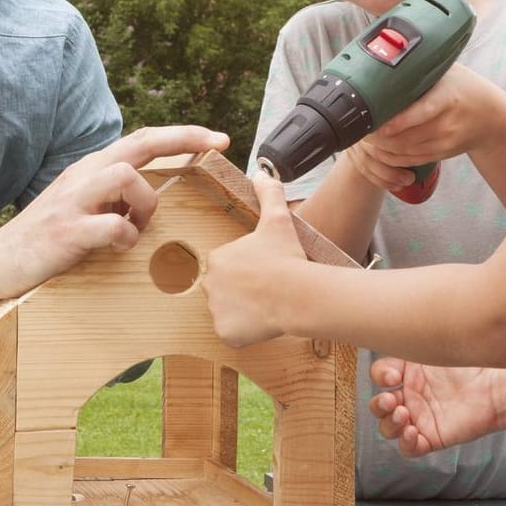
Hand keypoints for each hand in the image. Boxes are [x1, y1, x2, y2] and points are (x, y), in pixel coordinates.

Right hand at [0, 126, 226, 333]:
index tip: (218, 138)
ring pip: (126, 177)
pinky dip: (124, 237)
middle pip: (140, 143)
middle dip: (184, 138)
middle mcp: (83, 176)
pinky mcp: (65, 231)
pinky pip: (111, 225)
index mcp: (90, 170)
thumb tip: (154, 201)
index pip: (141, 140)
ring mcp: (72, 202)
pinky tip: (116, 249)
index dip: (182, 135)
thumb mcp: (83, 210)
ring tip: (135, 228)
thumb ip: (114, 200)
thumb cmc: (45, 241)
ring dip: (144, 204)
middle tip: (218, 143)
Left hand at [204, 173, 307, 347]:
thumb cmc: (286, 257)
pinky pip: (233, 333)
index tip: (265, 270)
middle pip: (225, 289)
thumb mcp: (277, 219)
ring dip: (244, 310)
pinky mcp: (225, 333)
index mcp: (217, 258)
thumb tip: (261, 172)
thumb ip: (268, 193)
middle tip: (267, 289)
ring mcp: (216, 311)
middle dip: (242, 290)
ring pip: (229, 311)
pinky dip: (246, 332)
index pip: (227, 266)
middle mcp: (209, 284)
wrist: (296, 293)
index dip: (248, 269)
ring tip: (268, 305)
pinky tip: (264, 322)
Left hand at [356, 64, 505, 174]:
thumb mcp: (447, 72)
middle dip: (380, 137)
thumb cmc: (462, 87)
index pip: (422, 112)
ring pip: (406, 151)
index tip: (378, 123)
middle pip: (408, 136)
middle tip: (360, 129)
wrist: (491, 116)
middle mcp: (448, 122)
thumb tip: (387, 54)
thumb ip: (421, 70)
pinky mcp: (443, 153)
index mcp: (447, 97)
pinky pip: (413, 160)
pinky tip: (379, 150)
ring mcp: (446, 141)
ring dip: (382, 149)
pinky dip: (393, 158)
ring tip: (365, 138)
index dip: (398, 121)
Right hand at [367, 351, 505, 456]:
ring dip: (389, 423)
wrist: (497, 386)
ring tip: (403, 414)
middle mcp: (411, 396)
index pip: (380, 376)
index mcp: (408, 372)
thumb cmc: (471, 362)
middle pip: (378, 406)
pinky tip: (413, 432)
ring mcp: (421, 417)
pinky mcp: (433, 436)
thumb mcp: (438, 346)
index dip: (379, 377)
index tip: (392, 376)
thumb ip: (416, 338)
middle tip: (391, 399)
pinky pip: (410, 448)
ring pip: (388, 428)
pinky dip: (406, 443)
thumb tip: (392, 325)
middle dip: (378, 405)